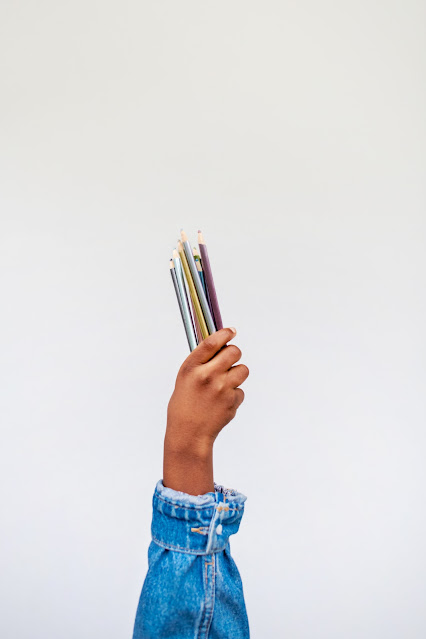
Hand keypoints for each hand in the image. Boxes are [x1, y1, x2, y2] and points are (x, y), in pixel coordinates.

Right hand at [163, 327, 248, 494]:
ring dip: (237, 373)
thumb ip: (201, 361)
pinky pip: (241, 390)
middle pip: (234, 352)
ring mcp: (221, 389)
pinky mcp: (232, 402)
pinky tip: (221, 402)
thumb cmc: (185, 403)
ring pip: (243, 370)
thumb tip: (221, 343)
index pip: (212, 343)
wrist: (189, 434)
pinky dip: (234, 394)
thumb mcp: (185, 378)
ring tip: (225, 383)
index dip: (225, 334)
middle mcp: (207, 376)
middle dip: (234, 354)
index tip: (232, 331)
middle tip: (229, 360)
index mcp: (191, 368)